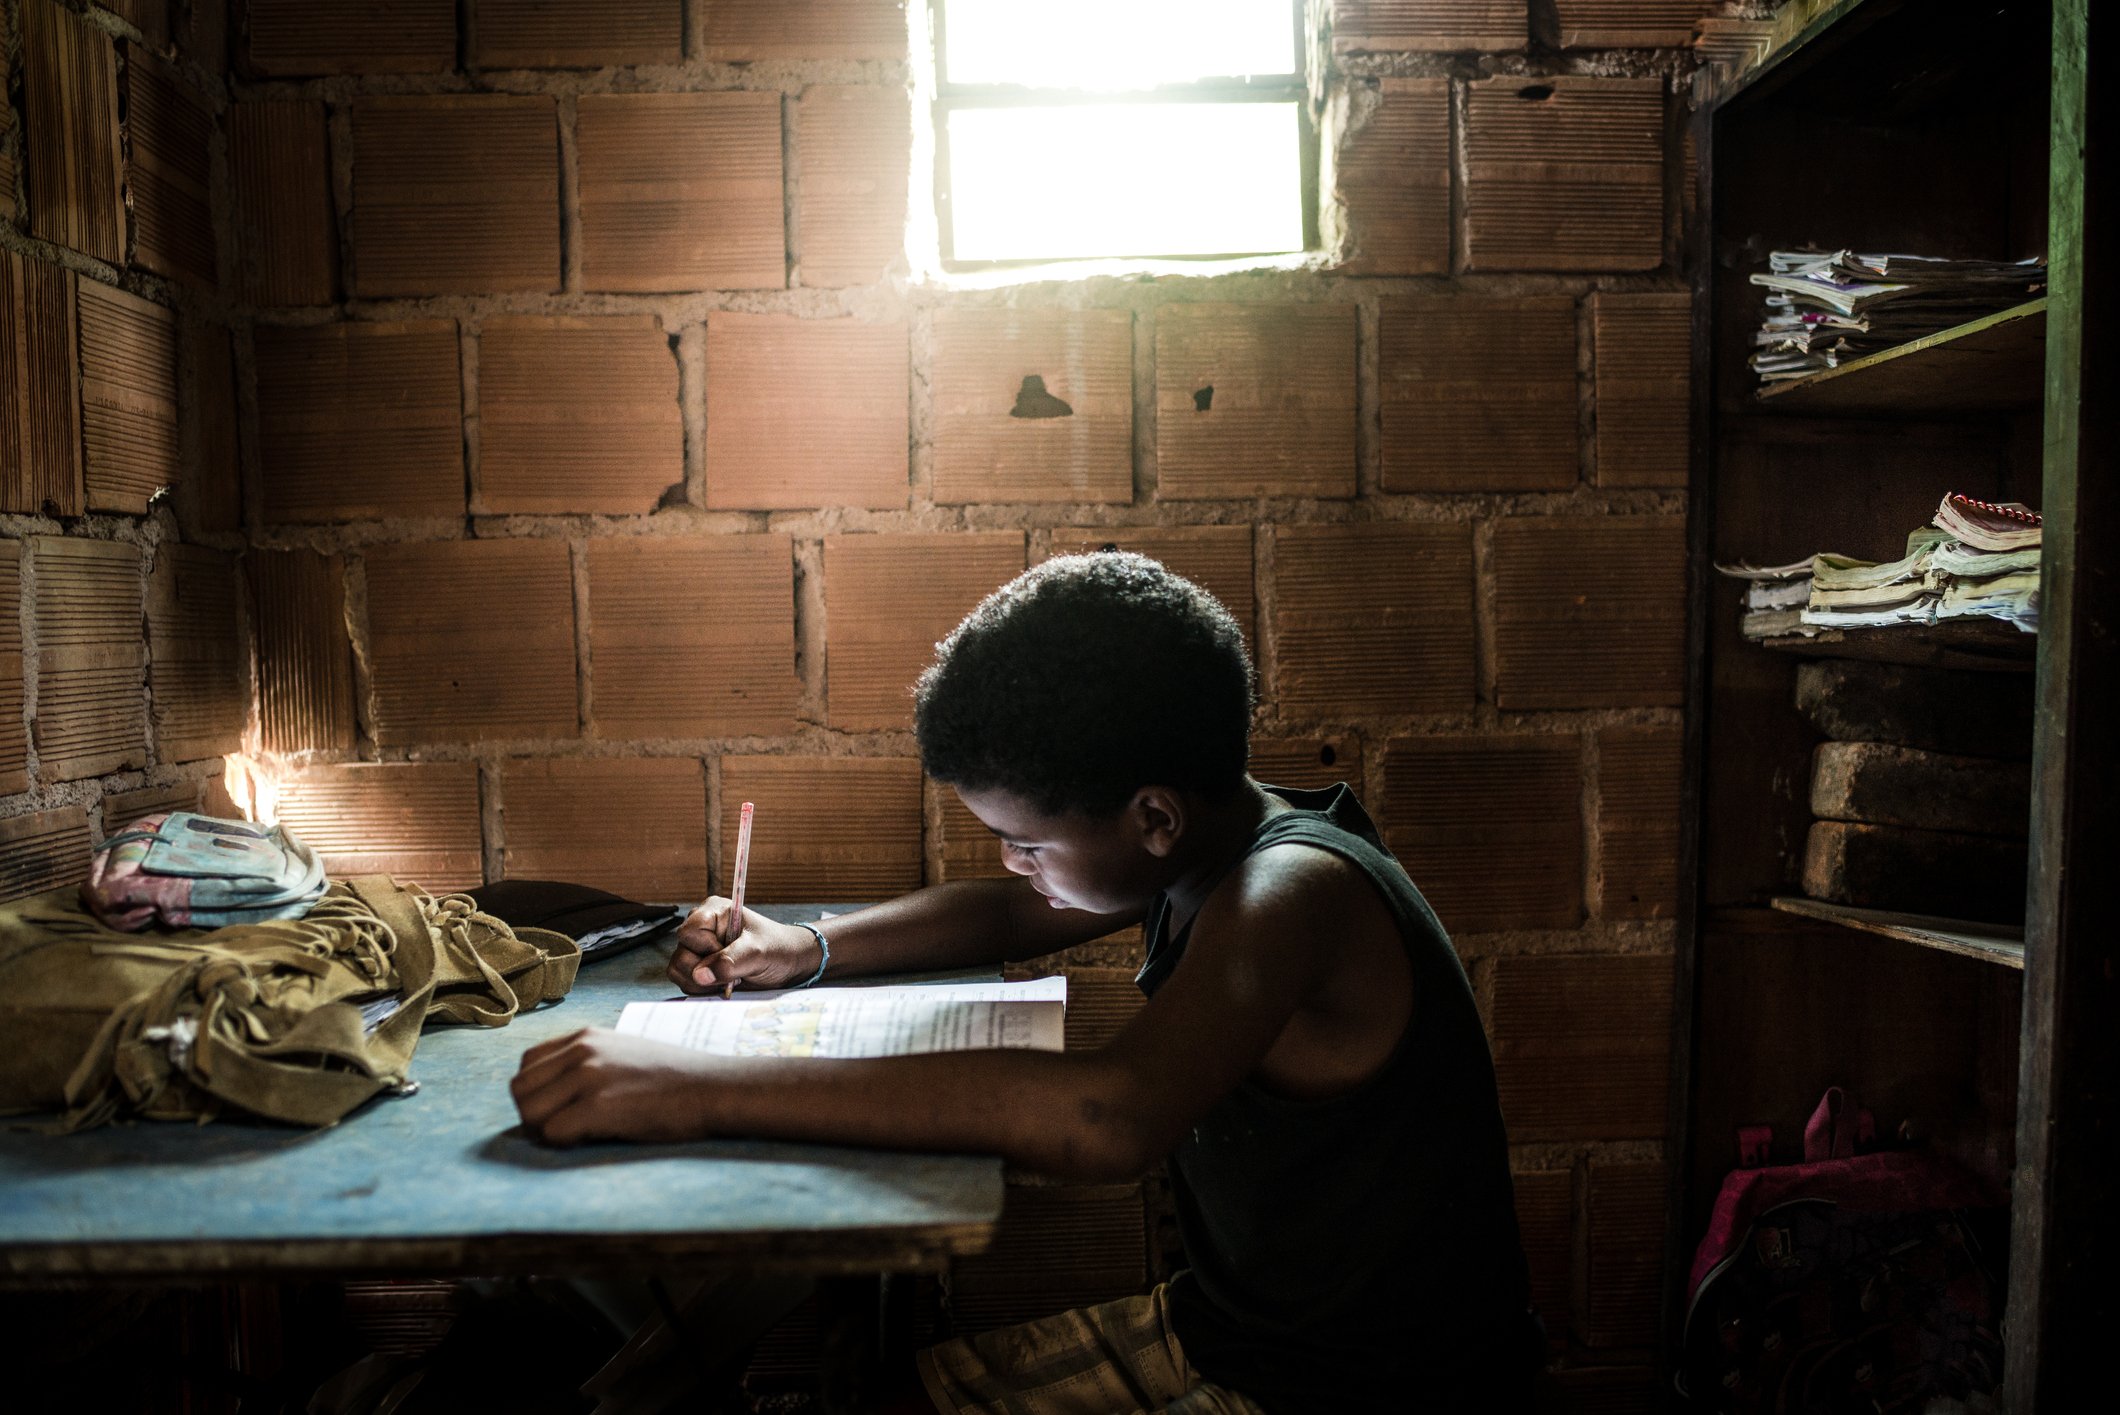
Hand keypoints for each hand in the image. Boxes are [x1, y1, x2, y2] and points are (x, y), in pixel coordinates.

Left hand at [511, 1028, 723, 1145]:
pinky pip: (551, 1133)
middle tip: (564, 1129)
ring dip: (544, 1132)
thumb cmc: (674, 1078)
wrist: (713, 1087)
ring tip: (577, 1135)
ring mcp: (589, 1077)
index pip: (527, 1063)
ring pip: (529, 1112)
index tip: (560, 1109)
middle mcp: (582, 1050)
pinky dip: (563, 1144)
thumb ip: (587, 1063)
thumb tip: (554, 1093)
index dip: (536, 1092)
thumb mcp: (624, 1053)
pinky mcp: (599, 1106)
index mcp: (585, 1036)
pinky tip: (592, 1139)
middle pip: (520, 1089)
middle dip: (533, 1115)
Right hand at [667, 898, 823, 994]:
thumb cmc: (778, 948)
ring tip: (731, 979)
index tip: (729, 953)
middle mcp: (702, 930)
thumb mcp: (758, 952)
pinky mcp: (700, 969)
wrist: (789, 964)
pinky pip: (686, 983)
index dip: (706, 948)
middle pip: (681, 955)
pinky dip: (704, 990)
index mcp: (714, 912)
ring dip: (704, 983)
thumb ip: (730, 961)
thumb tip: (700, 975)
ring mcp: (698, 950)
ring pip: (679, 971)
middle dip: (706, 971)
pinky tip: (725, 985)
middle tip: (734, 972)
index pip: (689, 932)